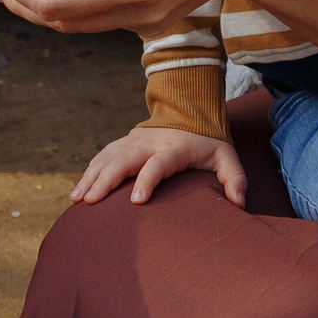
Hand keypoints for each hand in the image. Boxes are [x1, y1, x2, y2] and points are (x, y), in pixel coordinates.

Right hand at [74, 124, 246, 207]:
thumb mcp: (227, 158)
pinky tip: (79, 191)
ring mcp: (134, 141)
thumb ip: (235, 179)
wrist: (190, 113)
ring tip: (78, 199)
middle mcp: (150, 143)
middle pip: (124, 160)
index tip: (136, 201)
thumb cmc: (208, 143)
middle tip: (91, 201)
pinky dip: (89, 172)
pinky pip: (102, 156)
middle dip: (106, 180)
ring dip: (92, 177)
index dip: (147, 180)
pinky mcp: (124, 143)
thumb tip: (239, 205)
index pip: (158, 164)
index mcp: (175, 149)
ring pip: (108, 157)